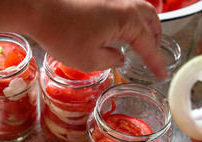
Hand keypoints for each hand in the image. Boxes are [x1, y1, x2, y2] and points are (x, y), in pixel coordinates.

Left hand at [30, 0, 166, 77]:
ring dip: (144, 25)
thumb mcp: (90, 60)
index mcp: (127, 19)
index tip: (162, 73)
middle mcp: (123, 4)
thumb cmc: (63, 35)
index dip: (156, 61)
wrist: (39, 10)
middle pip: (149, 18)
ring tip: (140, 41)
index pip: (148, 44)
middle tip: (154, 53)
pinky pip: (122, 6)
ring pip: (137, 9)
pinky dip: (129, 18)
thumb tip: (119, 57)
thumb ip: (111, 60)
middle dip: (155, 36)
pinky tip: (120, 29)